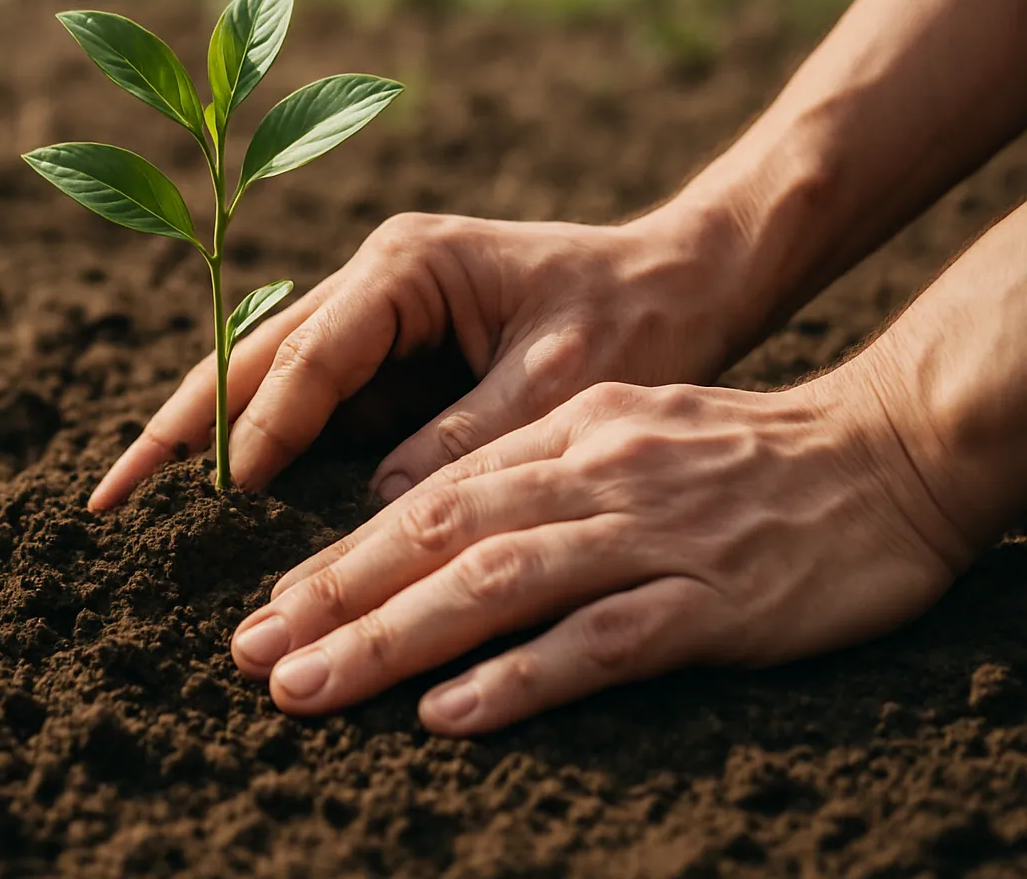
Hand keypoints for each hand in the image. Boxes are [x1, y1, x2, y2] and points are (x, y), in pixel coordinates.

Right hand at [90, 210, 742, 508]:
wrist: (685, 281)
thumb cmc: (637, 316)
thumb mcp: (564, 379)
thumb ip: (468, 438)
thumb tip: (380, 510)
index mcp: (405, 266)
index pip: (311, 356)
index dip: (260, 430)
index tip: (217, 500)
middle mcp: (373, 284)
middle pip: (250, 361)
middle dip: (177, 431)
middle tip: (107, 502)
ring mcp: (374, 321)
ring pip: (263, 385)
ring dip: (201, 446)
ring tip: (134, 510)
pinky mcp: (387, 360)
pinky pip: (308, 411)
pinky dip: (261, 458)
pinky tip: (219, 509)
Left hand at [228, 374, 968, 734]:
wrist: (888, 451)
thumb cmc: (747, 451)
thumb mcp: (628, 428)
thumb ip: (536, 466)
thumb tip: (432, 517)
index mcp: (568, 434)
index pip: (432, 495)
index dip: (346, 556)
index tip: (273, 607)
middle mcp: (595, 475)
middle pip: (442, 537)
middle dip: (338, 599)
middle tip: (252, 654)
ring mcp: (653, 535)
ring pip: (500, 584)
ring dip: (395, 639)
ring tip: (311, 688)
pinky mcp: (715, 600)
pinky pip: (603, 640)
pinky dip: (521, 676)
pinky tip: (451, 714)